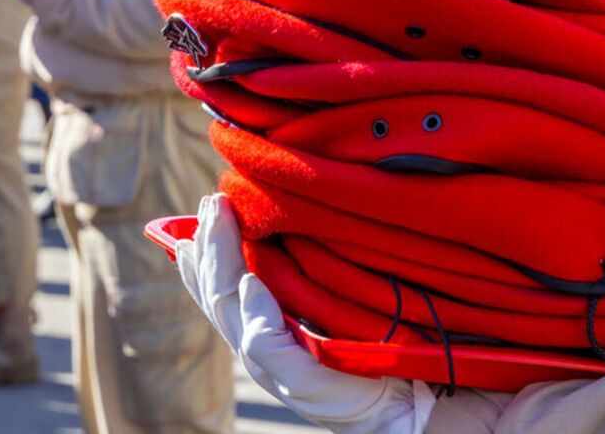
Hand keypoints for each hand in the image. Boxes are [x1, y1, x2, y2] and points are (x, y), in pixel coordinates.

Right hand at [177, 194, 435, 433]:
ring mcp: (277, 366)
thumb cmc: (374, 351)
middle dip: (211, 246)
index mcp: (264, 329)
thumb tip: (277, 234)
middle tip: (213, 202)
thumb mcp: (331, 307)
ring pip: (231, 310)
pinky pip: (265, 344)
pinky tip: (251, 284)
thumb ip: (297, 281)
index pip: (220, 292)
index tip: (196, 219)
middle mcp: (262, 349)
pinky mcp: (301, 380)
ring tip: (220, 223)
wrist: (408, 401)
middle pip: (220, 294)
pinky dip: (255, 313)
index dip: (202, 259)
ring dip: (222, 263)